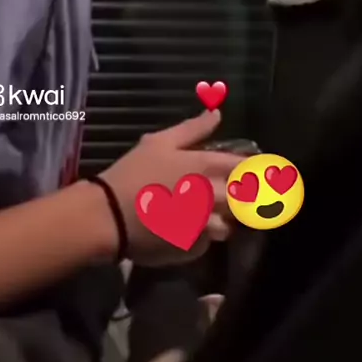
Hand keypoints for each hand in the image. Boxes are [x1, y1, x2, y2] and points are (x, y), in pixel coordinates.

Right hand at [101, 111, 243, 265]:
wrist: (109, 215)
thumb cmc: (133, 173)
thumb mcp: (159, 143)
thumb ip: (192, 129)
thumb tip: (217, 114)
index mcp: (206, 166)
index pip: (245, 167)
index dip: (252, 169)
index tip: (251, 171)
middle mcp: (213, 196)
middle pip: (244, 200)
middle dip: (239, 199)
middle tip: (226, 196)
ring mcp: (205, 224)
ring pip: (228, 226)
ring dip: (220, 221)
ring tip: (201, 216)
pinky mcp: (193, 247)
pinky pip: (206, 244)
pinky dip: (199, 238)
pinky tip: (182, 230)